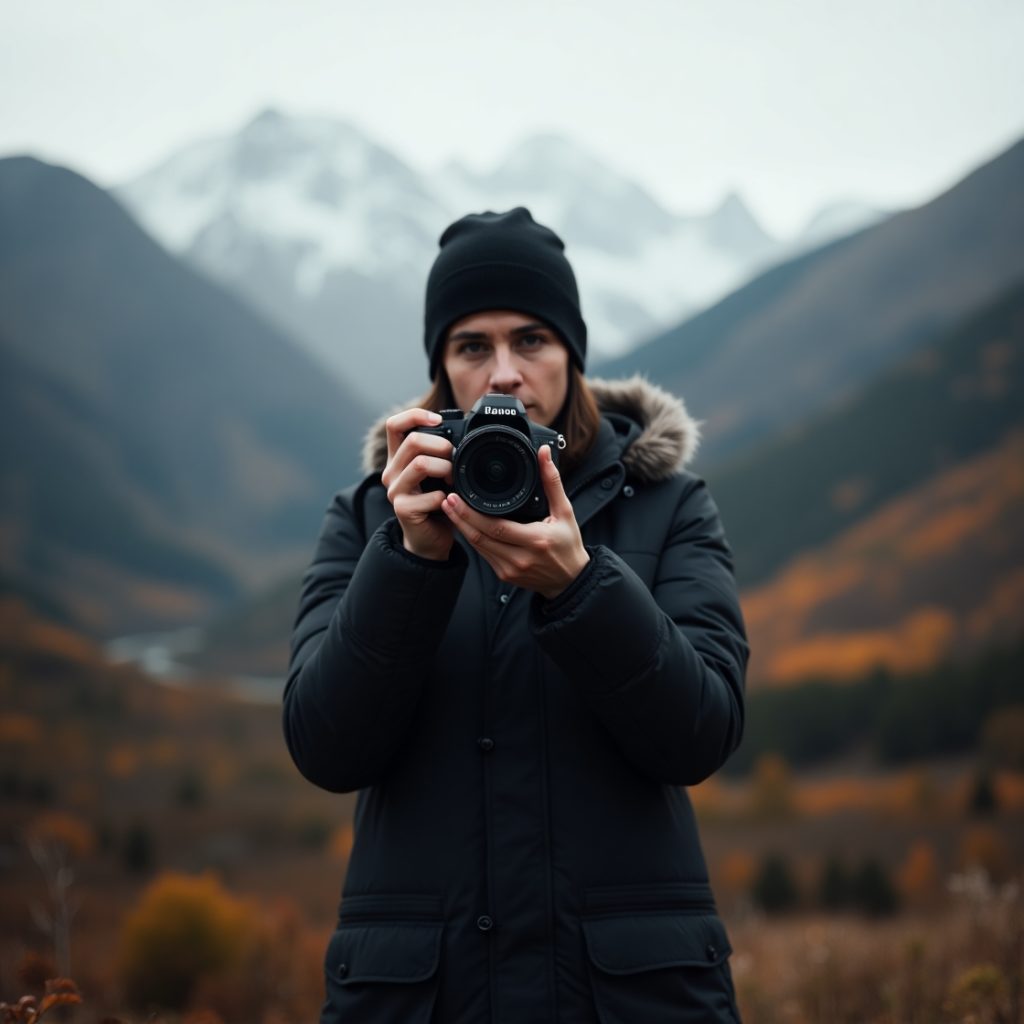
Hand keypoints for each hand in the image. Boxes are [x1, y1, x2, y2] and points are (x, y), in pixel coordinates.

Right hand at [380, 408, 454, 560]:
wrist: (430, 540)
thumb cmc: (438, 504)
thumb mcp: (439, 473)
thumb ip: (441, 454)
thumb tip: (464, 433)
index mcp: (398, 458)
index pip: (394, 425)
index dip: (415, 415)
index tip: (438, 420)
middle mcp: (392, 472)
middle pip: (412, 441)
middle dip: (441, 446)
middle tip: (455, 459)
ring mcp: (395, 491)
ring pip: (420, 464)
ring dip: (445, 469)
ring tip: (454, 481)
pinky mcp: (403, 510)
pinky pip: (431, 495)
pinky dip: (447, 497)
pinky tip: (450, 502)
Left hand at [441, 443, 588, 598]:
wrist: (571, 580)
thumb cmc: (569, 545)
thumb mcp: (565, 512)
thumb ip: (552, 481)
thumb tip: (544, 453)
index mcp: (536, 540)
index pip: (496, 526)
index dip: (472, 513)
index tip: (457, 497)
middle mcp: (520, 558)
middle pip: (481, 537)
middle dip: (460, 518)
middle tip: (447, 499)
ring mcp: (510, 570)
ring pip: (478, 548)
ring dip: (462, 528)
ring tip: (450, 509)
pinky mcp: (505, 576)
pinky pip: (484, 556)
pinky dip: (473, 540)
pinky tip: (464, 526)